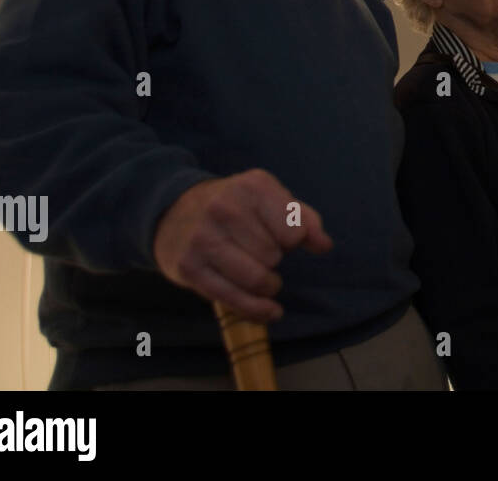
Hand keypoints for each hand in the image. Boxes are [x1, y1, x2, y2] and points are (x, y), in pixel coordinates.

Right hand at [152, 169, 332, 322]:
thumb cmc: (233, 206)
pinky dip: (258, 310)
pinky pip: (234, 299)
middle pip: (275, 255)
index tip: (285, 239)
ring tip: (264, 276)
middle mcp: (225, 209)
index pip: (294, 230)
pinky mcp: (189, 267)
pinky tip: (269, 310)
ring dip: (268, 285)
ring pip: (257, 279)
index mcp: (252, 187)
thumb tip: (324, 245)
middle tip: (260, 251)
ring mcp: (203, 238)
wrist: (173, 211)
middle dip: (275, 259)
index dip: (295, 240)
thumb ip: (304, 219)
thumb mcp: (270, 198)